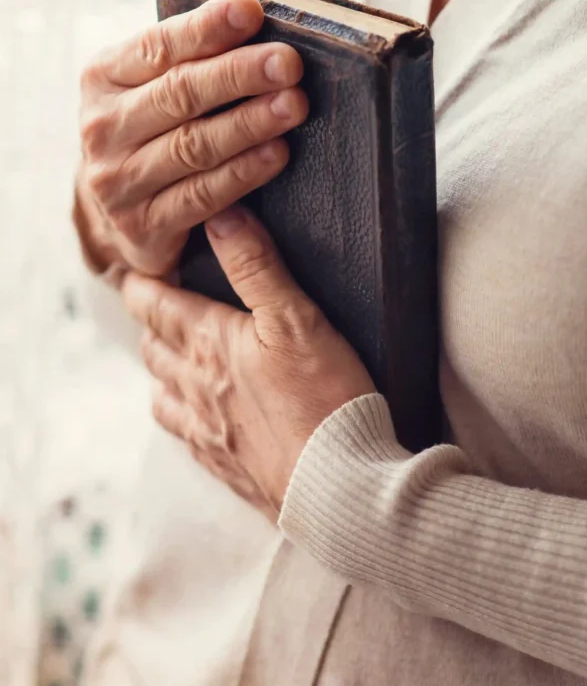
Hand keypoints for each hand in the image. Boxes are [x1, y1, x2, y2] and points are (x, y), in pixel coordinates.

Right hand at [75, 0, 308, 276]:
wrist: (119, 212)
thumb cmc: (155, 129)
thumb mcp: (155, 85)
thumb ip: (193, 54)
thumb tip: (256, 16)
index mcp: (104, 77)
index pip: (158, 46)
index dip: (206, 28)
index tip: (251, 10)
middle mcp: (103, 127)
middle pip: (179, 94)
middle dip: (239, 74)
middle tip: (288, 63)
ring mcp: (118, 180)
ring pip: (193, 145)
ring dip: (249, 123)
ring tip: (294, 105)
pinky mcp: (142, 225)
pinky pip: (202, 194)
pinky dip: (244, 172)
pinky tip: (278, 153)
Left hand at [121, 206, 374, 515]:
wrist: (340, 484)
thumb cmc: (325, 396)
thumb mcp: (297, 317)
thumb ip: (256, 266)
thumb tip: (221, 217)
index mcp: (211, 344)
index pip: (157, 306)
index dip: (139, 285)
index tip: (130, 271)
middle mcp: (197, 387)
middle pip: (154, 348)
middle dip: (149, 322)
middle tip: (152, 304)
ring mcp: (208, 430)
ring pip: (162, 392)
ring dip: (160, 368)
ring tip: (167, 354)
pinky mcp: (225, 465)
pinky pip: (183, 435)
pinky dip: (177, 414)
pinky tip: (190, 415)